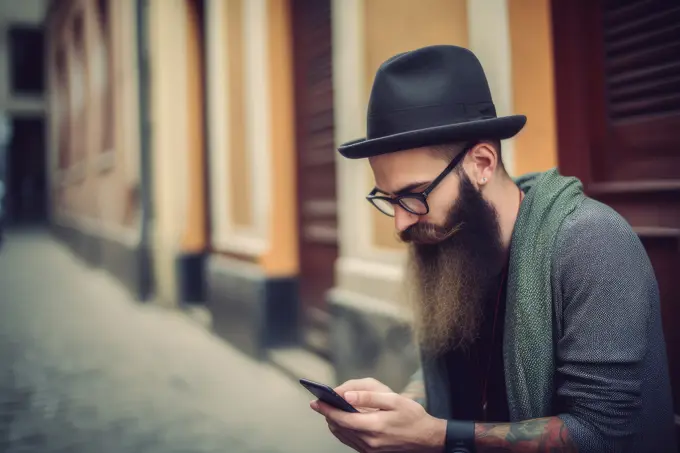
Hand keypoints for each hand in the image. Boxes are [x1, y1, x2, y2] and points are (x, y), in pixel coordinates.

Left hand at [311, 390, 445, 452]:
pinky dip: (343, 430)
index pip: (341, 418)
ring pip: (343, 436)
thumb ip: (369, 396)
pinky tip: (343, 421)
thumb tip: (347, 394)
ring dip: (334, 423)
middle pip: (339, 428)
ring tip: (329, 409)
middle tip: (321, 402)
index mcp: (373, 426)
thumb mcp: (394, 400)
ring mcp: (370, 450)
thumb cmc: (412, 416)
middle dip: (328, 414)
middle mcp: (369, 441)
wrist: (427, 439)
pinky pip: (351, 442)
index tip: (315, 402)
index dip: (326, 409)